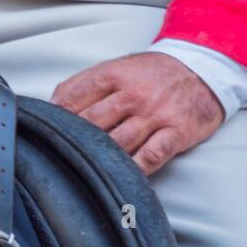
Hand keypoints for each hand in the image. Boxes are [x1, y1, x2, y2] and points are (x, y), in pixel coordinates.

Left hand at [50, 52, 223, 174]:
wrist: (202, 70)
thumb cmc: (150, 74)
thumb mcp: (115, 68)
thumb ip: (82, 85)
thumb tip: (50, 108)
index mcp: (112, 75)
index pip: (72, 98)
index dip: (54, 118)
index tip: (43, 133)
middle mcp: (133, 94)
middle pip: (92, 122)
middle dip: (72, 141)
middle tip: (58, 158)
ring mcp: (156, 114)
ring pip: (119, 141)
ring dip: (100, 157)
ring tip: (83, 170)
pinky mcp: (177, 132)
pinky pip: (152, 155)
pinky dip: (135, 169)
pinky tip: (120, 178)